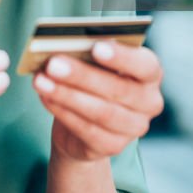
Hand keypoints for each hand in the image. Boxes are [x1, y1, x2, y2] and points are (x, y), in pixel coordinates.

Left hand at [33, 42, 162, 161]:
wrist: (85, 121)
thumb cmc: (93, 78)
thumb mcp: (94, 61)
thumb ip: (87, 53)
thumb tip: (61, 46)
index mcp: (151, 73)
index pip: (145, 65)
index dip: (122, 57)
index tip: (96, 46)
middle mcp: (150, 102)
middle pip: (118, 89)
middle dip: (82, 76)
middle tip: (53, 63)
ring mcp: (135, 127)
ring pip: (101, 112)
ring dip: (67, 95)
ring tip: (41, 81)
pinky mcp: (114, 146)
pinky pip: (87, 130)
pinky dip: (63, 112)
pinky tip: (45, 97)